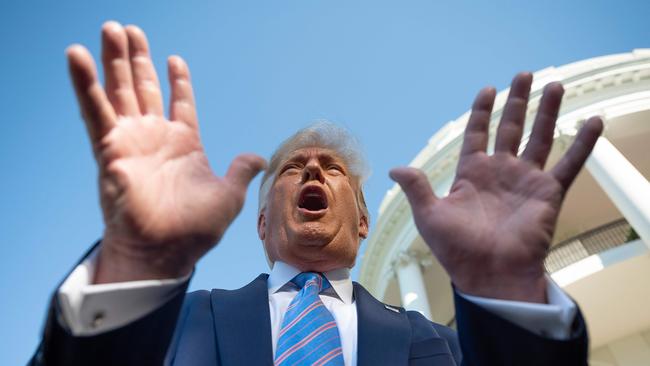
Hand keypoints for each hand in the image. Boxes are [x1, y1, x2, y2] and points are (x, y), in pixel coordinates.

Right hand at [67, 22, 265, 282]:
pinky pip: (95, 111)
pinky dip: (86, 84)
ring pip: (120, 91)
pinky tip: (78, 57)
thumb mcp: (229, 196)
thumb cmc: (195, 230)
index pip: (180, 103)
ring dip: (114, 60)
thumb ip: (240, 171)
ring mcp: (132, 141)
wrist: (166, 252)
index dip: (178, 81)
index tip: (175, 59)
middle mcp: (155, 138)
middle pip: (145, 87)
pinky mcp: (111, 149)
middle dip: (137, 59)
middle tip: (130, 29)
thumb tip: (259, 158)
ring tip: (111, 28)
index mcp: (184, 144)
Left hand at [390, 73, 602, 302]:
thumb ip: (416, 188)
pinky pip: (569, 164)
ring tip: (556, 85)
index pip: (477, 134)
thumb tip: (393, 168)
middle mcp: (500, 172)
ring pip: (540, 138)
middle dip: (517, 101)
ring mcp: (525, 181)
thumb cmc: (457, 250)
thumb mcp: (429, 215)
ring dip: (548, 112)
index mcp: (471, 174)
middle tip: (523, 75)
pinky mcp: (548, 193)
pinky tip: (595, 121)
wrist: (488, 275)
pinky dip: (583, 144)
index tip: (488, 89)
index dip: (482, 112)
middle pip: (510, 128)